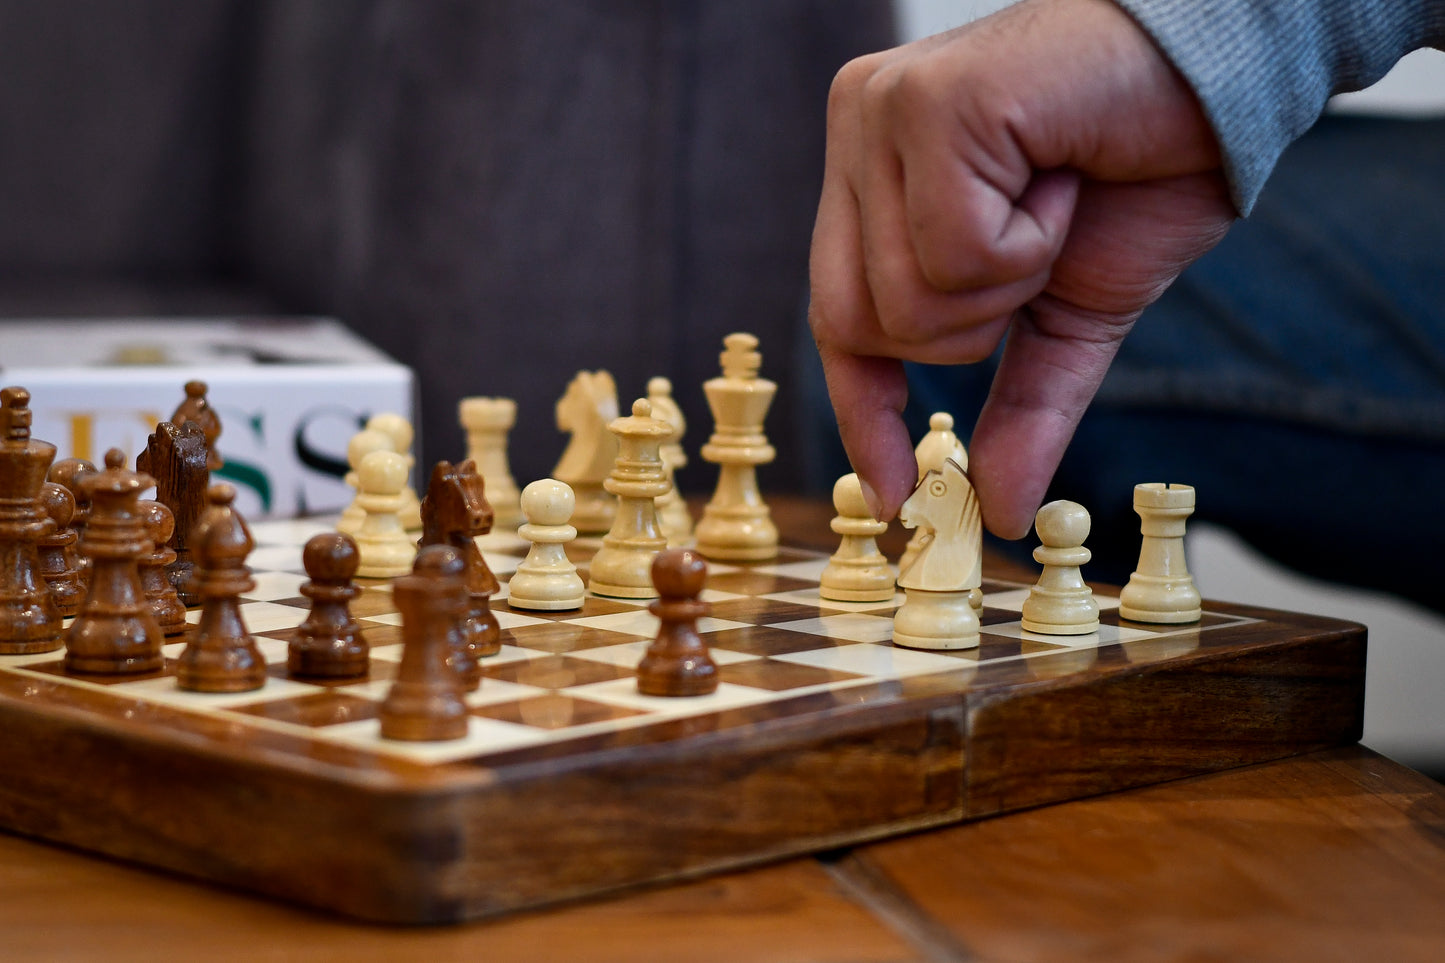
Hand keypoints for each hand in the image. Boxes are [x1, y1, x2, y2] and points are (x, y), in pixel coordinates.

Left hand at [809, 0, 1235, 536]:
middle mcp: (858, 132)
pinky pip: (954, 252)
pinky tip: (1057, 175)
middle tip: (1037, 249)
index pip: (837, 322)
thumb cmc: (1135, 175)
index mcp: (873, 174)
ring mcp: (882, 112)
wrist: (1222, 82)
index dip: (864, 413)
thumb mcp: (1066, 316)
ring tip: (1051, 200)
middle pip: (865, 326)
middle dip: (969, 327)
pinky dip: (1026, 242)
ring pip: (905, 301)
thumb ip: (1022, 408)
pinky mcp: (928, 103)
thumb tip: (1001, 512)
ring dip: (1007, 280)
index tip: (891, 495)